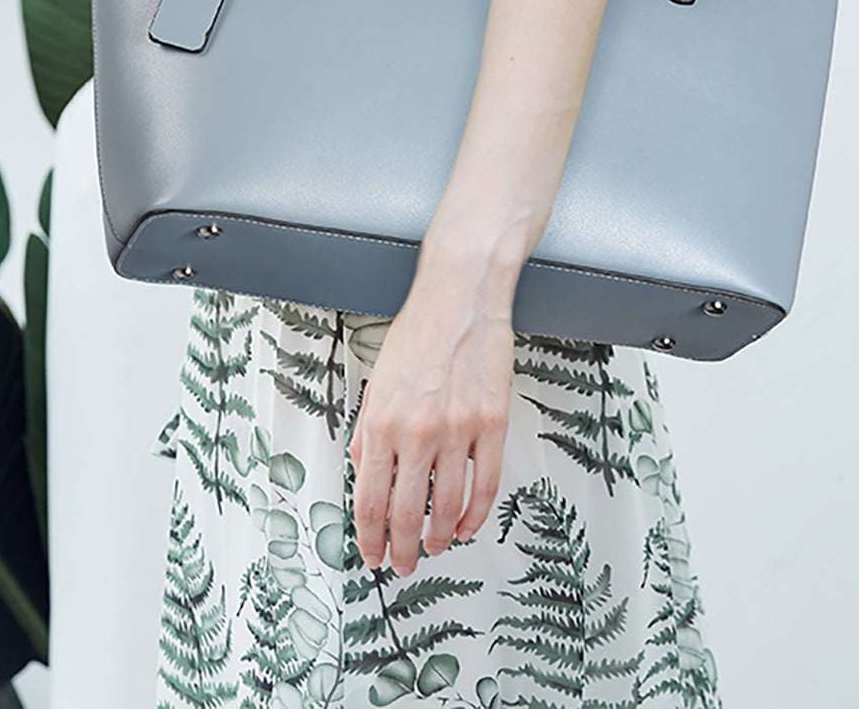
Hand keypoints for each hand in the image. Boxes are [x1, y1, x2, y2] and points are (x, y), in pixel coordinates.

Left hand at [347, 264, 516, 576]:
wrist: (460, 293)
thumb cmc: (419, 331)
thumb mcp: (376, 382)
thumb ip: (369, 433)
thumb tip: (366, 477)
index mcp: (382, 422)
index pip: (370, 501)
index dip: (369, 538)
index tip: (371, 554)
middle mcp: (418, 431)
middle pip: (408, 515)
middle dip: (403, 550)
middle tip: (403, 564)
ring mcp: (459, 429)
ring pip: (448, 508)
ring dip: (439, 538)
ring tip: (435, 547)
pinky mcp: (493, 423)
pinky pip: (486, 485)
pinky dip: (475, 515)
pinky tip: (466, 525)